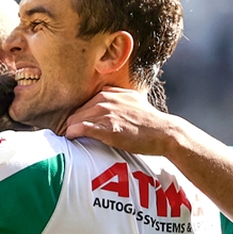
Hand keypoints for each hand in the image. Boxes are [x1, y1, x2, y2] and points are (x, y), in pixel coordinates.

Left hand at [63, 88, 178, 155]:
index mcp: (109, 92)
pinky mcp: (107, 128)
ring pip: (74, 121)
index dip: (78, 118)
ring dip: (69, 131)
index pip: (83, 104)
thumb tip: (105, 98)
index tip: (75, 128)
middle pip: (75, 113)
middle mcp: (105, 99)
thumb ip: (117, 96)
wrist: (163, 132)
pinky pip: (80, 129)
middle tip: (69, 137)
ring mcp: (105, 113)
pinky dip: (72, 134)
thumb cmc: (149, 121)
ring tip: (69, 141)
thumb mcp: (133, 99)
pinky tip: (71, 140)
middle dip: (70, 125)